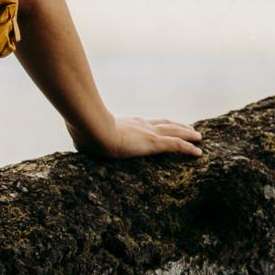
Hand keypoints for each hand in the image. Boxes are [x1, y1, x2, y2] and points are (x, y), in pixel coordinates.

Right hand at [72, 114, 203, 158]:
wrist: (92, 128)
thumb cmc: (85, 131)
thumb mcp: (85, 133)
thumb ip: (85, 136)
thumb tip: (75, 137)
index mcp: (127, 123)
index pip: (146, 122)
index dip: (157, 123)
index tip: (163, 124)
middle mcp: (141, 125)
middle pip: (165, 124)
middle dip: (178, 126)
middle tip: (189, 128)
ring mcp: (148, 133)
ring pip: (175, 132)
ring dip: (188, 134)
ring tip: (199, 137)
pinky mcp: (154, 143)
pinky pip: (177, 146)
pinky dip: (189, 148)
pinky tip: (198, 152)